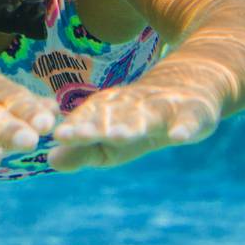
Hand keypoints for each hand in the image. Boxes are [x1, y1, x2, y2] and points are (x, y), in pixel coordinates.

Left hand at [48, 80, 219, 171]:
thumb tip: (50, 159)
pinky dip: (185, 128)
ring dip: (133, 125)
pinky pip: (190, 121)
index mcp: (114, 111)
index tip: (60, 135)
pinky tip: (179, 136)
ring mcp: (166, 108)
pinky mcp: (194, 113)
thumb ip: (84, 151)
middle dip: (97, 125)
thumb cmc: (143, 121)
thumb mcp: (114, 141)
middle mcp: (136, 106)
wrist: (193, 85)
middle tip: (79, 135)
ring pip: (148, 117)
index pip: (92, 119)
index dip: (78, 127)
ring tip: (118, 135)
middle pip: (115, 116)